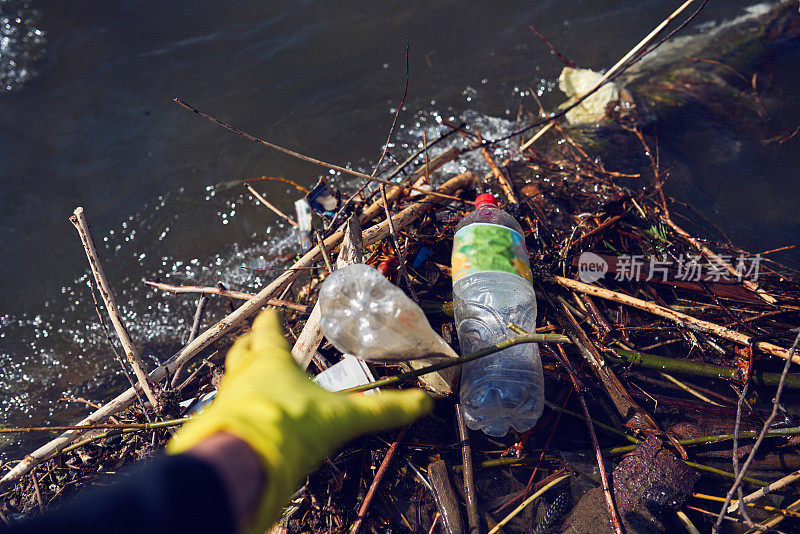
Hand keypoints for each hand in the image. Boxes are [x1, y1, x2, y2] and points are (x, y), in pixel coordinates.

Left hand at [168, 310, 431, 532]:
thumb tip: (424, 404)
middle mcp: (244, 374)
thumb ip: (383, 410)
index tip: (271, 314)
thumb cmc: (294, 425)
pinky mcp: (216, 425)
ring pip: (230, 379)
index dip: (270, 322)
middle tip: (254, 342)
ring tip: (250, 380)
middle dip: (248, 344)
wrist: (248, 459)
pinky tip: (245, 418)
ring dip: (239, 376)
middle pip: (241, 351)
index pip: (268, 331)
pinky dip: (234, 408)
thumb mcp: (345, 417)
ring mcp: (227, 399)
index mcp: (272, 360)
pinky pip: (224, 409)